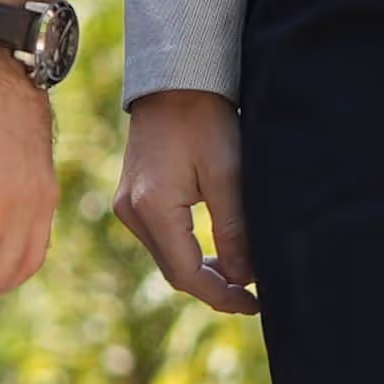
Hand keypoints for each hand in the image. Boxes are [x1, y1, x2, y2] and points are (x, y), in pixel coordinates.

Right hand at [114, 86, 256, 313]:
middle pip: (174, 271)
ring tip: (242, 278)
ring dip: (203, 272)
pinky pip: (162, 239)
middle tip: (254, 296)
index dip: (223, 295)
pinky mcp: (132, 198)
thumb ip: (235, 229)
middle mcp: (131, 212)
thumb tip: (245, 277)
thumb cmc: (205, 119)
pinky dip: (190, 252)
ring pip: (168, 258)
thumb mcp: (229, 173)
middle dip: (215, 288)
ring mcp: (127, 206)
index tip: (256, 303)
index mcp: (152, 208)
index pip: (186, 274)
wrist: (175, 80)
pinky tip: (217, 254)